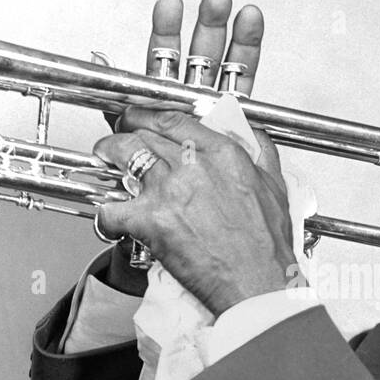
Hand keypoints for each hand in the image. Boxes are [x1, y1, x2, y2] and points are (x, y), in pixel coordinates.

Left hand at [93, 0, 296, 315]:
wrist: (259, 288)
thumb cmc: (268, 247)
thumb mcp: (274, 185)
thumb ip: (260, 149)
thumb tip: (250, 128)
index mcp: (226, 147)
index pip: (179, 109)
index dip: (152, 99)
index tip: (138, 92)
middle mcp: (198, 159)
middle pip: (145, 123)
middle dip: (125, 121)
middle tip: (117, 124)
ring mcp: (172, 185)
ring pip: (123, 153)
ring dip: (110, 158)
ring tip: (105, 163)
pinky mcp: (152, 217)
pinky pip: (111, 206)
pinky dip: (104, 215)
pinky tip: (106, 219)